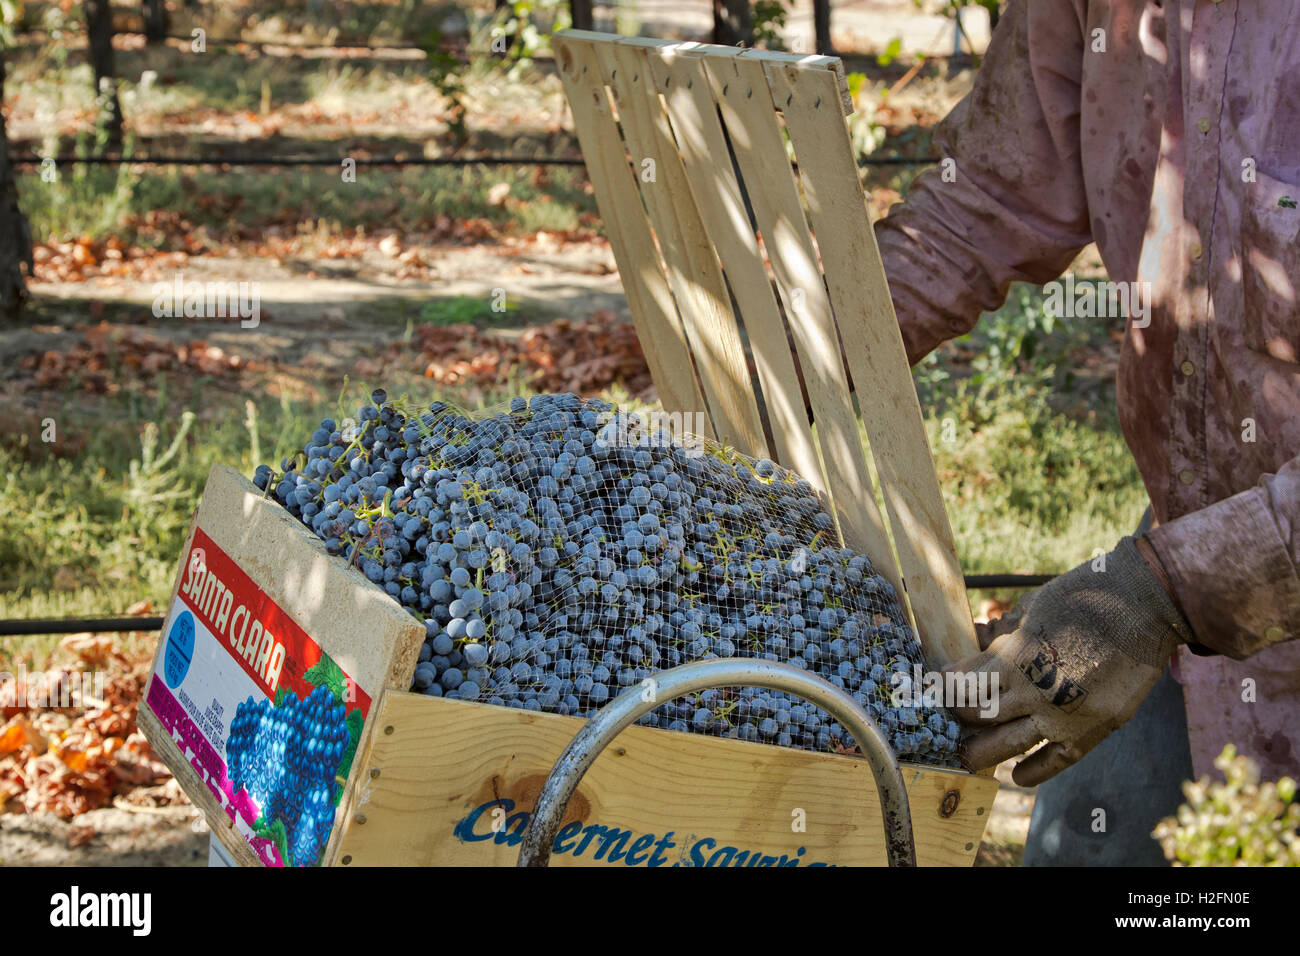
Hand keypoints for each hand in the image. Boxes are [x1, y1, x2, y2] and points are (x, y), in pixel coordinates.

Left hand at [942, 538, 1192, 785]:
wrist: (1146, 605)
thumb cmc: (1084, 597)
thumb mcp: (1031, 609)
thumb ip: (1004, 638)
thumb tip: (978, 649)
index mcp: (1017, 658)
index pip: (964, 687)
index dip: (944, 690)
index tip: (934, 690)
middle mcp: (1038, 692)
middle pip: (980, 717)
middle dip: (958, 719)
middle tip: (945, 721)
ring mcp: (1068, 714)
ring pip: (1011, 746)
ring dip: (983, 752)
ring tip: (966, 756)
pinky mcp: (1097, 726)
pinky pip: (1059, 759)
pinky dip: (1036, 772)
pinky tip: (1017, 776)